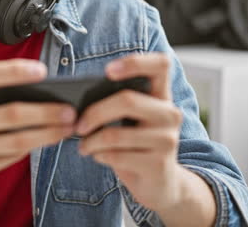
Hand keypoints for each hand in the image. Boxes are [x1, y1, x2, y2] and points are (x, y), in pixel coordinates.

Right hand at [0, 59, 75, 194]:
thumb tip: (34, 93)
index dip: (14, 71)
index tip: (42, 70)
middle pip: (11, 114)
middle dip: (46, 112)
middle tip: (70, 109)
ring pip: (17, 141)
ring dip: (47, 134)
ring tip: (67, 128)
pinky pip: (10, 158)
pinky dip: (30, 148)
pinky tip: (44, 140)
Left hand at [73, 53, 186, 211]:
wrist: (162, 185)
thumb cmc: (137, 145)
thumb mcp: (132, 121)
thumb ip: (116, 105)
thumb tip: (77, 101)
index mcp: (162, 96)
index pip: (161, 65)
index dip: (135, 62)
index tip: (108, 71)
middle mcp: (170, 114)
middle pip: (127, 100)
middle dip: (94, 112)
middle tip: (78, 124)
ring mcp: (167, 140)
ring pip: (115, 134)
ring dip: (90, 141)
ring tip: (83, 146)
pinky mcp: (158, 165)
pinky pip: (116, 156)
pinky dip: (98, 155)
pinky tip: (96, 156)